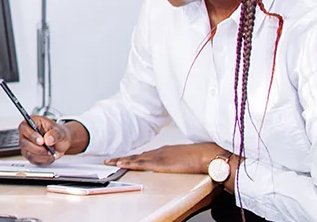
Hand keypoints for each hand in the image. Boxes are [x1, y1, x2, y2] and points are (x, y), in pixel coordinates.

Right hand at [19, 116, 75, 165]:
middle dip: (38, 148)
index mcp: (32, 123)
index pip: (24, 128)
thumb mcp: (60, 131)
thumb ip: (55, 134)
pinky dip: (43, 160)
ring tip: (51, 152)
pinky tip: (50, 156)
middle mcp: (26, 134)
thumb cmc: (58, 133)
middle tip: (48, 149)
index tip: (41, 141)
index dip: (31, 135)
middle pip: (24, 143)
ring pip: (28, 153)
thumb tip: (48, 139)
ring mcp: (27, 145)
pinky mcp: (29, 154)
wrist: (62, 142)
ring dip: (42, 155)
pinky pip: (33, 160)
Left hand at [106, 143, 229, 173]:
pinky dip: (129, 164)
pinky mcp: (159, 163)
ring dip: (122, 160)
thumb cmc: (201, 156)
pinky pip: (140, 164)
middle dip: (123, 158)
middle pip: (137, 156)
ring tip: (110, 162)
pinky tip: (121, 164)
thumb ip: (179, 159)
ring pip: (135, 159)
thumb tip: (179, 163)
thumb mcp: (186, 158)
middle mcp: (159, 152)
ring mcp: (158, 157)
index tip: (124, 158)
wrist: (206, 155)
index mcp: (165, 151)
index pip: (145, 154)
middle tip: (110, 159)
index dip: (134, 157)